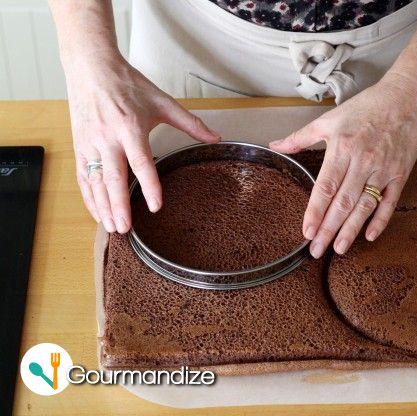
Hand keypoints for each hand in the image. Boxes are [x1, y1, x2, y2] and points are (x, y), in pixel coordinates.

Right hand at [66, 53, 219, 232]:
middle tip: (126, 229)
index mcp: (131, 127)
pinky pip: (83, 176)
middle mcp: (108, 138)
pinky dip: (89, 196)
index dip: (149, 186)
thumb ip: (190, 123)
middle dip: (119, 205)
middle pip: (113, 178)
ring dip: (103, 206)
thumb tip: (215, 138)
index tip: (156, 206)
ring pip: (95, 181)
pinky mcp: (80, 146)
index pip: (141, 162)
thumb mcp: (163, 102)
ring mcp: (90, 143)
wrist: (91, 68)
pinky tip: (97, 212)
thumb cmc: (128, 84)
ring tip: (112, 227)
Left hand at [269, 73, 416, 257]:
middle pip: (343, 203)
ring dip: (351, 230)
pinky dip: (380, 220)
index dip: (315, 212)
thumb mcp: (329, 120)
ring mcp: (383, 170)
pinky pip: (389, 202)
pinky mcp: (400, 174)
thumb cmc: (366, 108)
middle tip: (317, 250)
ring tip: (339, 249)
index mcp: (343, 148)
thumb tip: (274, 146)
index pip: (326, 187)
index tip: (307, 231)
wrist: (406, 98)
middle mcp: (363, 162)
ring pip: (364, 207)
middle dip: (328, 229)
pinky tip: (370, 236)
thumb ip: (300, 137)